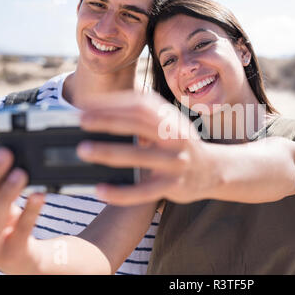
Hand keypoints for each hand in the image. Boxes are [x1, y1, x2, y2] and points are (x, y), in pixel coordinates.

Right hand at [0, 142, 44, 273]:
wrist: (28, 259)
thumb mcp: (3, 202)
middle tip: (5, 152)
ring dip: (7, 193)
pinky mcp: (11, 255)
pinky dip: (30, 212)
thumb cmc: (11, 224)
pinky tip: (40, 195)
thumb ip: (1, 181)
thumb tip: (5, 148)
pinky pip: (20, 233)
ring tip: (21, 173)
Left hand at [77, 91, 220, 205]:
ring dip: (109, 152)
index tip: (88, 103)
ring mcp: (176, 162)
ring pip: (140, 157)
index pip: (141, 104)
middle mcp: (177, 137)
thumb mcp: (170, 125)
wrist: (213, 170)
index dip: (114, 102)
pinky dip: (120, 192)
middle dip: (108, 120)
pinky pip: (143, 191)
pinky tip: (100, 190)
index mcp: (172, 119)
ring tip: (82, 150)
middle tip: (81, 121)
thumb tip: (104, 112)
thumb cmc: (181, 145)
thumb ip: (146, 117)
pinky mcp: (174, 186)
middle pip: (139, 124)